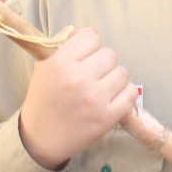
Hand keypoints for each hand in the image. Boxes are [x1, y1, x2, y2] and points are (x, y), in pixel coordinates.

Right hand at [19, 27, 134, 169]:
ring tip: (102, 88)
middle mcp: (78, 78)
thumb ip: (64, 48)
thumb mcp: (44, 68)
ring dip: (114, 78)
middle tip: (94, 75)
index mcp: (60, 63)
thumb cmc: (43, 100)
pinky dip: (125, 94)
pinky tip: (113, 98)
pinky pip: (131, 93)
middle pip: (110, 54)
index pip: (91, 36)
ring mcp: (95, 98)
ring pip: (123, 72)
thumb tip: (84, 33)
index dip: (90, 45)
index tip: (86, 56)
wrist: (40, 138)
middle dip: (103, 63)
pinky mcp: (107, 117)